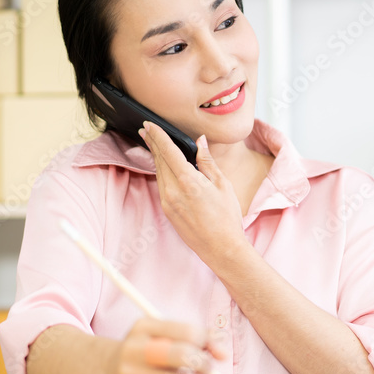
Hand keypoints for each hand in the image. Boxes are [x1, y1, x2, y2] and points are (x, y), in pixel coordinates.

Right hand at [103, 317, 227, 373]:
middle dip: (204, 364)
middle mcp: (133, 350)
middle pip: (184, 358)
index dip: (206, 342)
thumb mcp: (165, 333)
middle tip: (206, 368)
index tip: (209, 349)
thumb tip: (223, 353)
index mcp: (143, 327)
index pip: (188, 332)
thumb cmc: (147, 349)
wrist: (105, 369)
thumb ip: (199, 335)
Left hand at [139, 121, 247, 265]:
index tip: (150, 125)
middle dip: (153, 143)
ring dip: (155, 157)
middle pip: (159, 161)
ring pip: (158, 173)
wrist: (221, 248)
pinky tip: (162, 166)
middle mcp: (173, 191)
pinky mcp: (167, 211)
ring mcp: (168, 202)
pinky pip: (161, 185)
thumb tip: (200, 141)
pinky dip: (160, 172)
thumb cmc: (227, 217)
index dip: (158, 136)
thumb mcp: (222, 184)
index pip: (168, 151)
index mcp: (188, 181)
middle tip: (146, 130)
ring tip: (152, 144)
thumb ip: (207, 161)